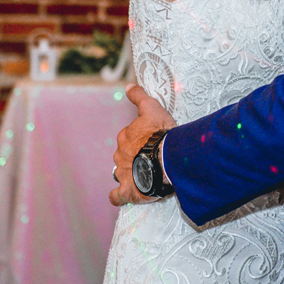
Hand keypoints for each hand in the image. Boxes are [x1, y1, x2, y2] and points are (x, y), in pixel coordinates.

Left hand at [109, 83, 176, 206]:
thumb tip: (128, 86)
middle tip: (151, 158)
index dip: (140, 139)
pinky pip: (117, 196)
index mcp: (125, 137)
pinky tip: (122, 196)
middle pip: (124, 155)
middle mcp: (120, 155)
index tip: (151, 141)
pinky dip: (118, 196)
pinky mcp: (128, 191)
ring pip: (122, 173)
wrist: (166, 158)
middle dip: (133, 157)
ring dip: (129, 173)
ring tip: (144, 175)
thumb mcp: (152, 108)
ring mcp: (123, 174)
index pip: (128, 138)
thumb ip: (139, 97)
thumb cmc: (161, 133)